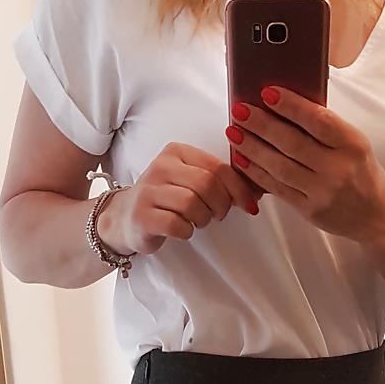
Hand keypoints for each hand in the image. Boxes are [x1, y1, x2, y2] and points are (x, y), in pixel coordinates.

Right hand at [97, 142, 261, 257]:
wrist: (126, 218)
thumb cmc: (168, 200)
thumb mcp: (192, 182)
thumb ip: (220, 182)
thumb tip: (258, 191)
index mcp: (177, 152)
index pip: (217, 167)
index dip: (238, 189)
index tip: (249, 205)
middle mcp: (161, 166)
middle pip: (206, 185)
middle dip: (220, 205)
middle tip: (218, 216)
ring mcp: (148, 190)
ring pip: (192, 205)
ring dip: (203, 219)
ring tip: (197, 221)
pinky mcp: (142, 215)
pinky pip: (177, 225)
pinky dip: (187, 231)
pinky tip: (182, 230)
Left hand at [225, 86, 384, 239]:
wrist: (376, 214)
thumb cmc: (360, 171)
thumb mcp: (354, 143)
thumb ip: (326, 128)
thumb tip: (284, 105)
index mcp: (352, 144)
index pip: (318, 120)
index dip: (291, 105)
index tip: (267, 92)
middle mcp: (338, 169)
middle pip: (292, 143)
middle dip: (262, 125)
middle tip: (240, 110)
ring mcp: (323, 192)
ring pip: (280, 167)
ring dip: (253, 148)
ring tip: (234, 131)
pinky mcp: (310, 211)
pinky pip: (278, 189)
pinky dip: (257, 172)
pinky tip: (243, 158)